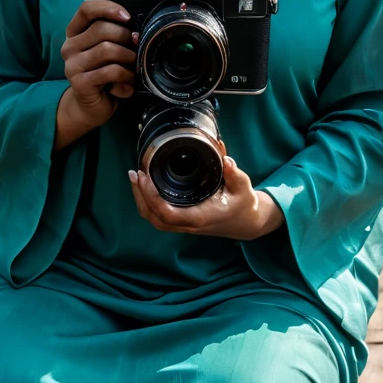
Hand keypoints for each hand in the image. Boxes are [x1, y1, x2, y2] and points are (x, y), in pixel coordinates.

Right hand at [55, 0, 137, 149]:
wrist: (91, 107)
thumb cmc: (104, 75)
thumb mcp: (107, 51)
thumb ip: (114, 36)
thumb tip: (134, 30)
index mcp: (75, 33)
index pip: (86, 9)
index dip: (108, 8)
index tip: (127, 17)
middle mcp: (69, 47)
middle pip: (102, 29)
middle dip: (126, 37)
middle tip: (135, 49)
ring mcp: (72, 65)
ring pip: (108, 50)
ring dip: (128, 59)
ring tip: (132, 68)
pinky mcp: (79, 82)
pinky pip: (111, 71)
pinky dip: (125, 76)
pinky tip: (127, 84)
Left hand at [129, 155, 284, 239]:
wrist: (248, 222)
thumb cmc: (244, 204)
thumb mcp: (243, 187)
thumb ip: (234, 173)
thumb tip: (224, 157)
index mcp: (199, 217)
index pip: (166, 212)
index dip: (150, 196)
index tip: (144, 176)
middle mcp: (188, 224)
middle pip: (153, 217)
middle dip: (140, 196)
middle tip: (134, 173)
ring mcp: (184, 225)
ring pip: (154, 219)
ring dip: (141, 200)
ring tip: (136, 178)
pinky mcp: (183, 221)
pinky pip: (159, 216)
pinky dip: (148, 203)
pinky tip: (145, 187)